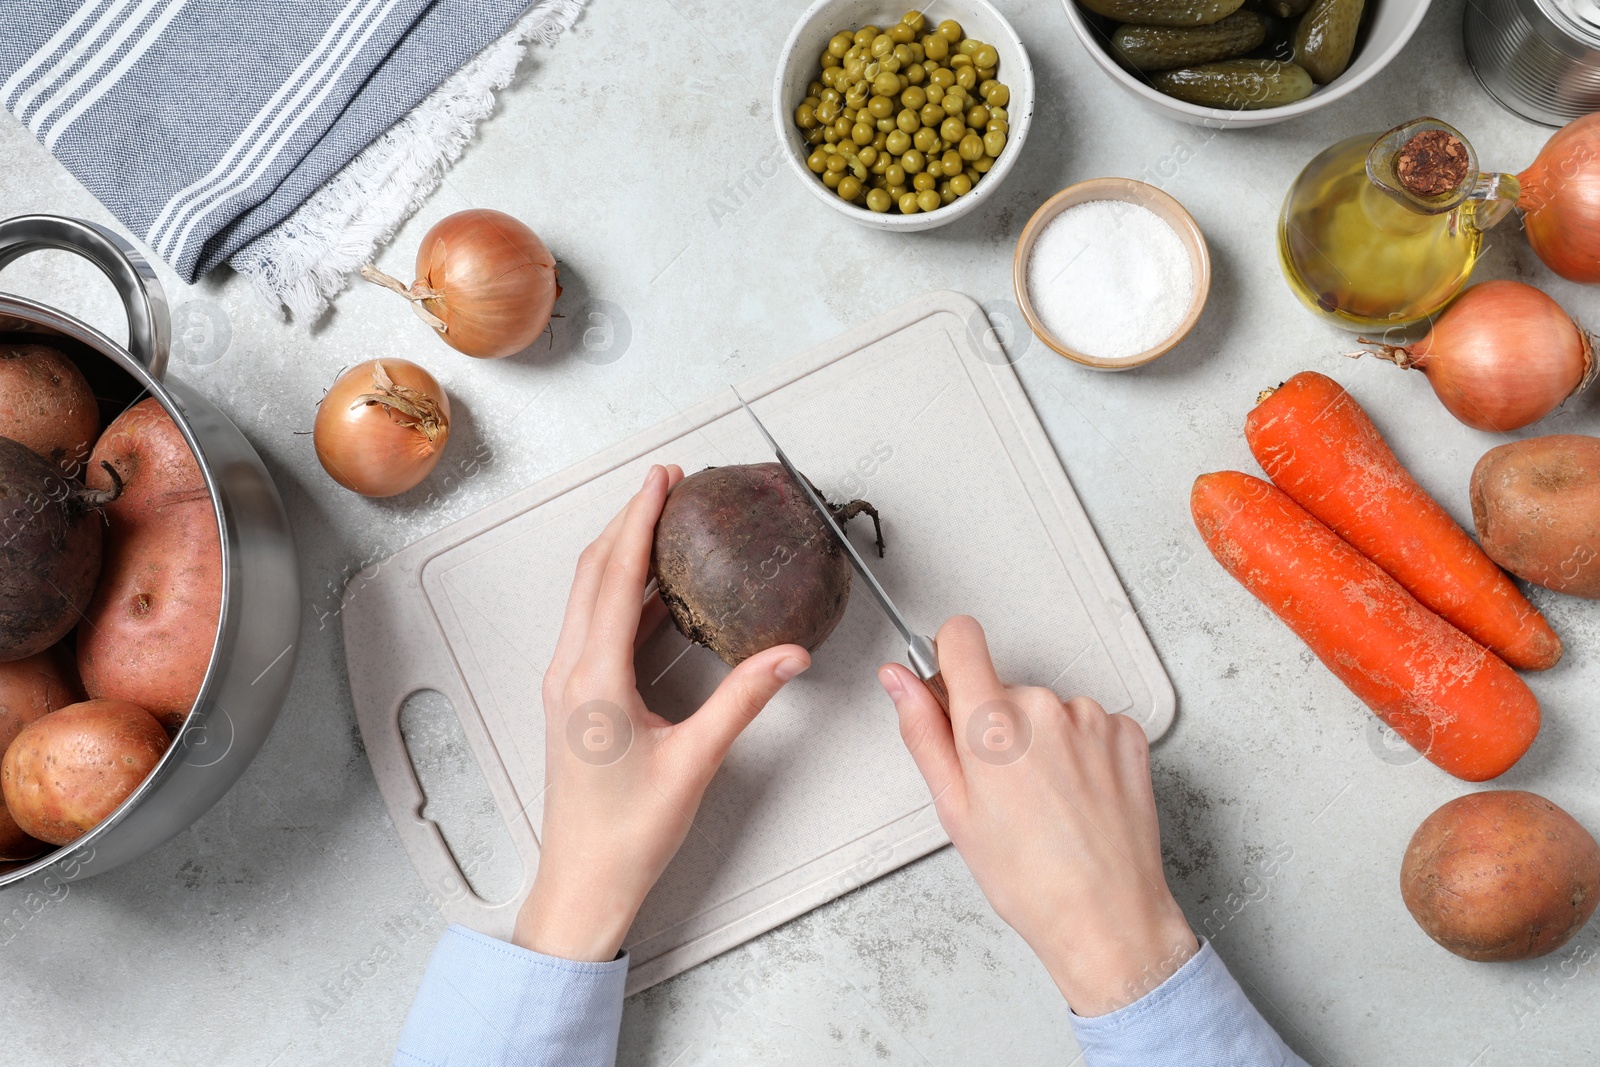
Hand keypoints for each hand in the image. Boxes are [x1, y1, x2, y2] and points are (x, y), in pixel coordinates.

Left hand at [515, 464, 810, 961]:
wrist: (584, 882)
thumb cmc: (626, 834)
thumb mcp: (695, 761)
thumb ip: (743, 699)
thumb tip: (785, 655)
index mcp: (593, 678)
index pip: (616, 575)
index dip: (640, 519)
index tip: (663, 481)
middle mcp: (571, 671)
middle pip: (595, 572)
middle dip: (630, 522)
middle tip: (669, 486)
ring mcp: (568, 684)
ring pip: (591, 596)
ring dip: (624, 554)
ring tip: (665, 525)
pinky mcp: (575, 698)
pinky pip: (597, 626)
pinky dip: (625, 595)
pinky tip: (660, 593)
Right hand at [878, 616, 1196, 1016]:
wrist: (1107, 917)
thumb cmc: (1030, 879)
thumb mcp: (954, 809)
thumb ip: (923, 730)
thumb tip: (899, 679)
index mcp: (991, 724)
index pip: (961, 637)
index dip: (949, 658)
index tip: (953, 685)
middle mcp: (1044, 708)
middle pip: (1005, 686)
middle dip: (997, 725)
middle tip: (1005, 789)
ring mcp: (1092, 719)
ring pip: (1048, 709)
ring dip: (1043, 740)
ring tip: (1048, 802)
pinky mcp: (1127, 733)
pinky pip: (1090, 724)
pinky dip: (1082, 751)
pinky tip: (1079, 797)